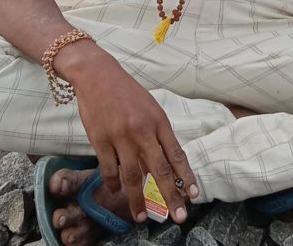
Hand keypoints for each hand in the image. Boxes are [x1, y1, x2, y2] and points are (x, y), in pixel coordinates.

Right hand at [64, 48, 197, 224]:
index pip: (176, 153)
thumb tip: (163, 164)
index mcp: (158, 120)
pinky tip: (116, 192)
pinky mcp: (100, 140)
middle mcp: (141, 130)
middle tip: (179, 217)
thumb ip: (156, 134)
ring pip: (132, 176)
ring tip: (141, 217)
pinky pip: (108, 170)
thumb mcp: (149, 107)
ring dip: (138, 200)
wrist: (97, 75)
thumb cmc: (126, 92)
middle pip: (160, 169)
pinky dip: (113, 184)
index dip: (186, 175)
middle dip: (171, 196)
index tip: (194, 194)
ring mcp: (120, 136)